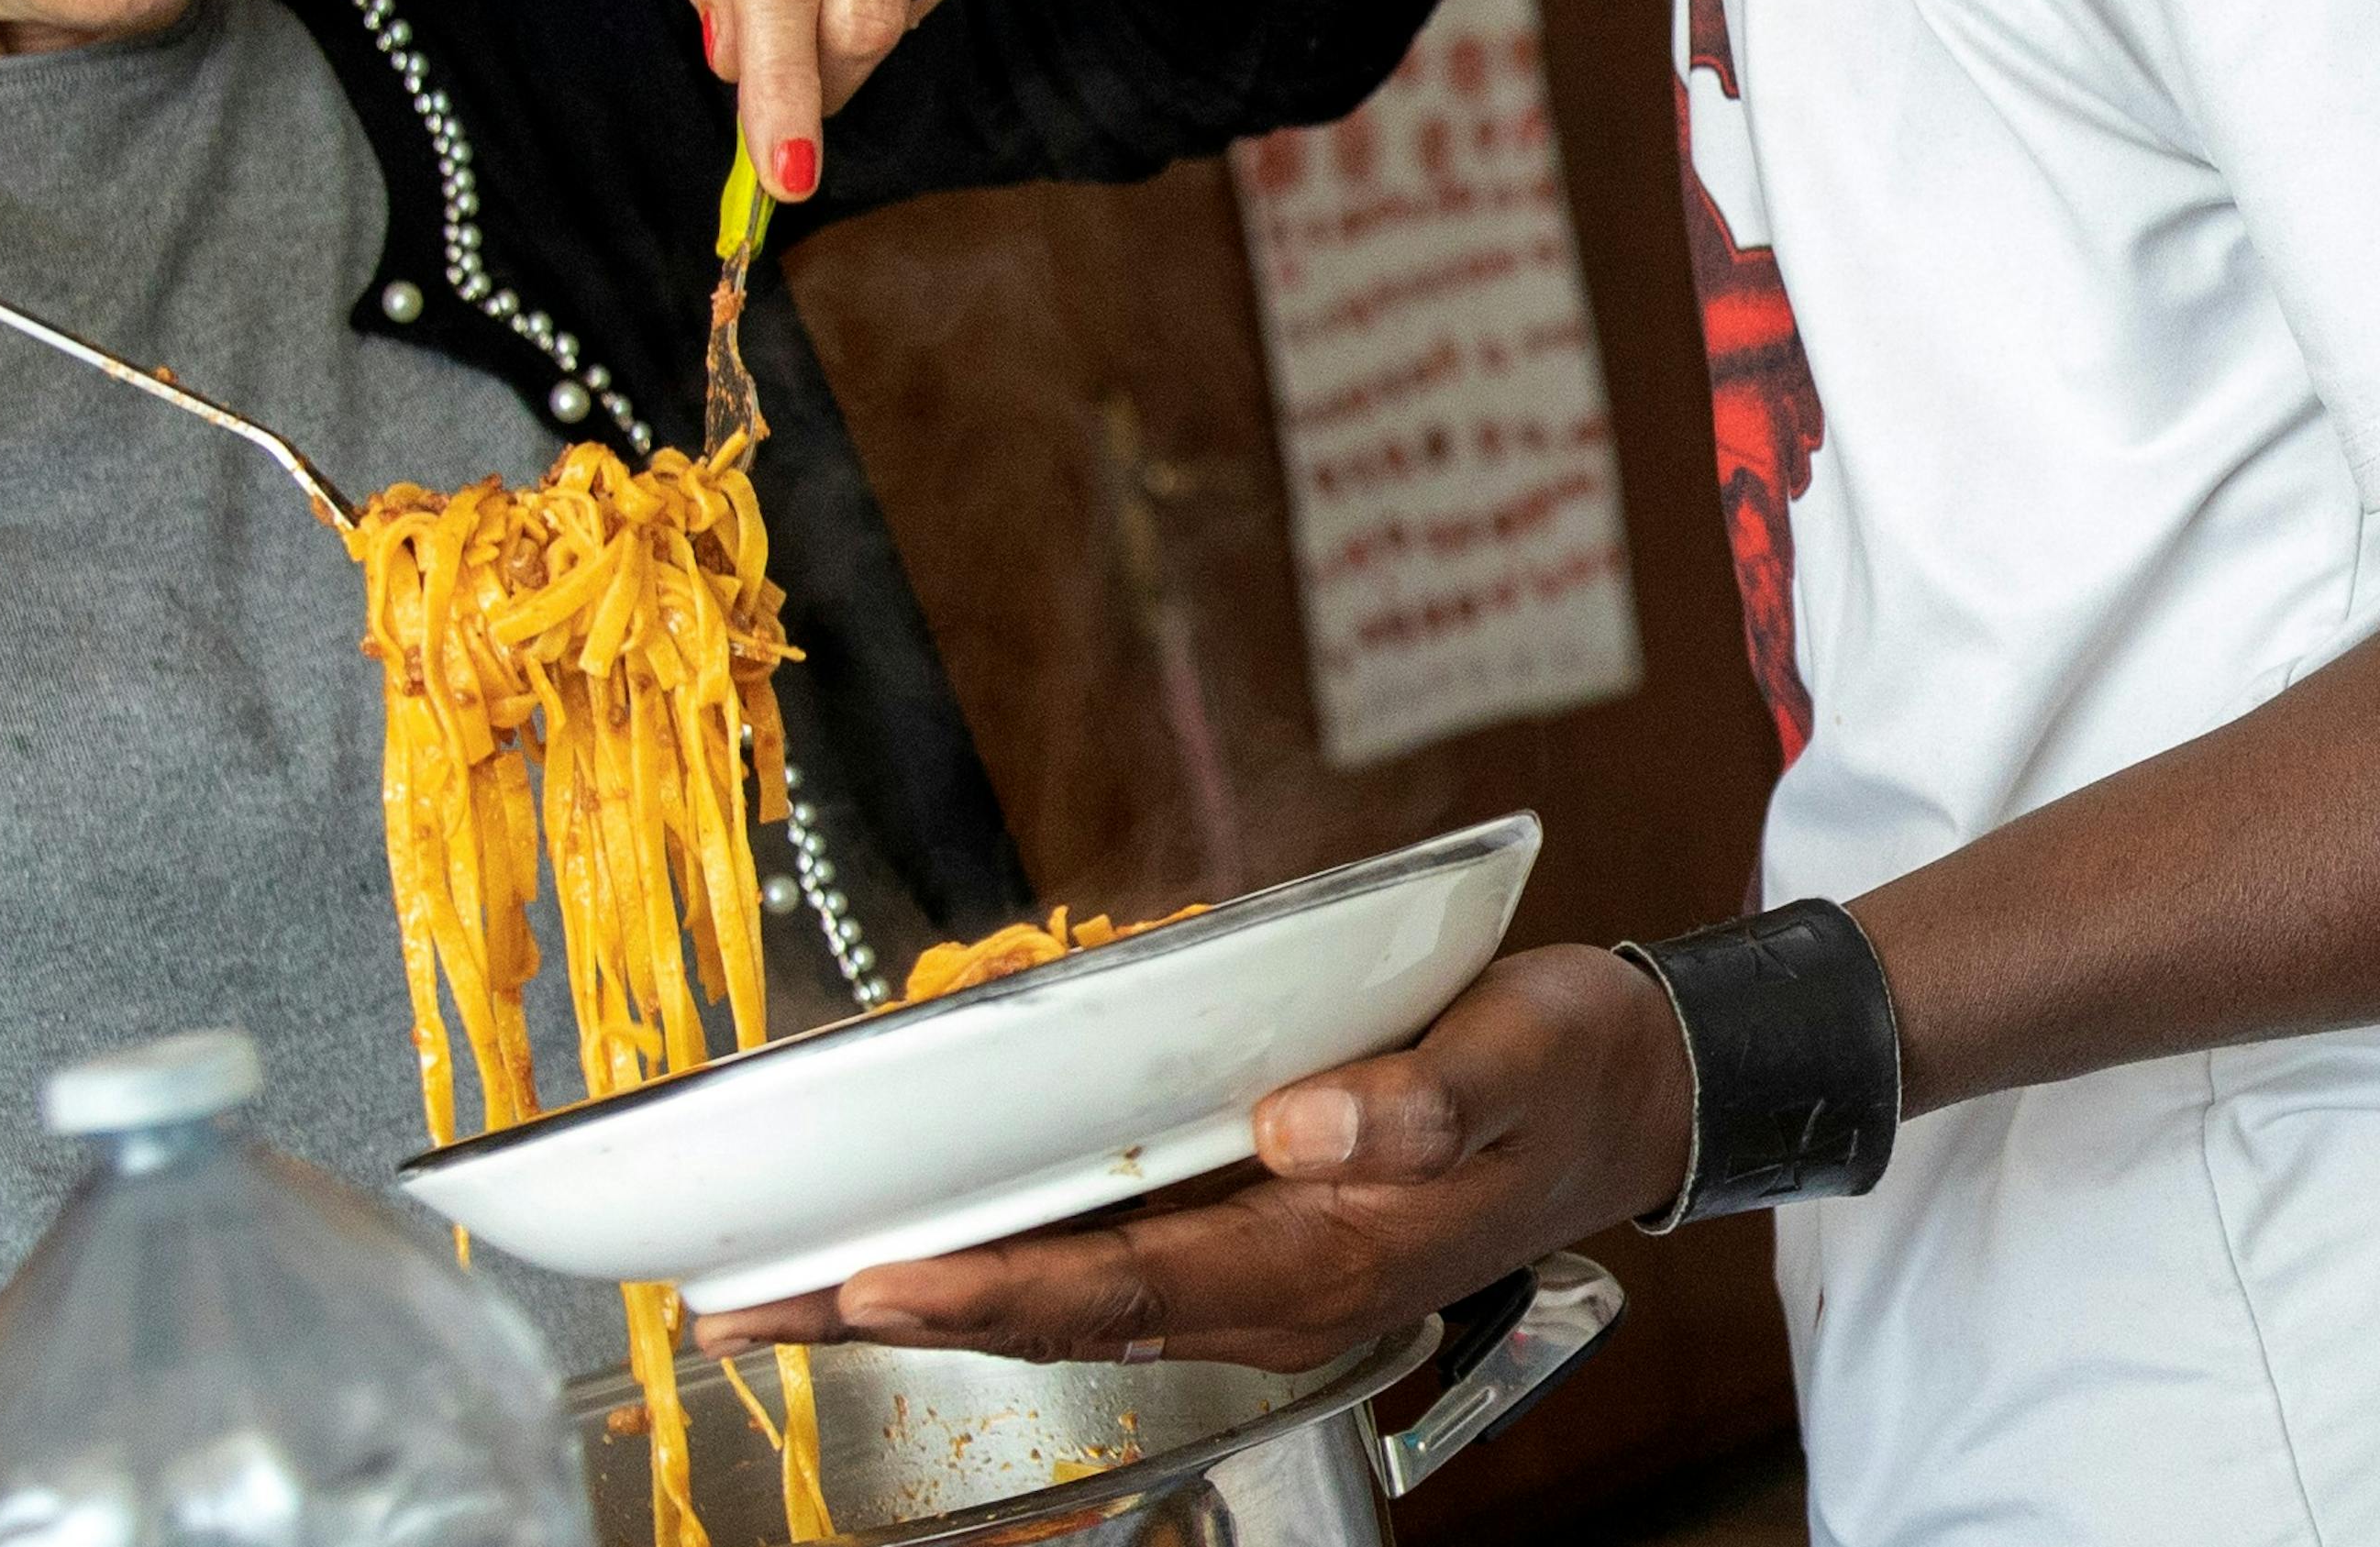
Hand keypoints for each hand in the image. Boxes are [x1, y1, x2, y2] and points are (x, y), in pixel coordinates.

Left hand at [694, 946, 1679, 1372]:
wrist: (1636, 1100)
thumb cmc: (1567, 1072)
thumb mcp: (1516, 1061)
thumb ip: (1412, 1106)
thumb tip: (1296, 1125)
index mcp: (1323, 1255)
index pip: (1123, 1286)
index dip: (990, 1290)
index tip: (869, 1282)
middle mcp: (1271, 1287)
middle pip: (1054, 1316)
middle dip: (890, 1317)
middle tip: (743, 1307)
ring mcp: (1254, 1274)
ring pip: (1058, 1302)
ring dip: (915, 1302)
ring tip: (778, 1293)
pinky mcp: (1247, 1238)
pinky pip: (1094, 1271)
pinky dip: (990, 1267)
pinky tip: (914, 1254)